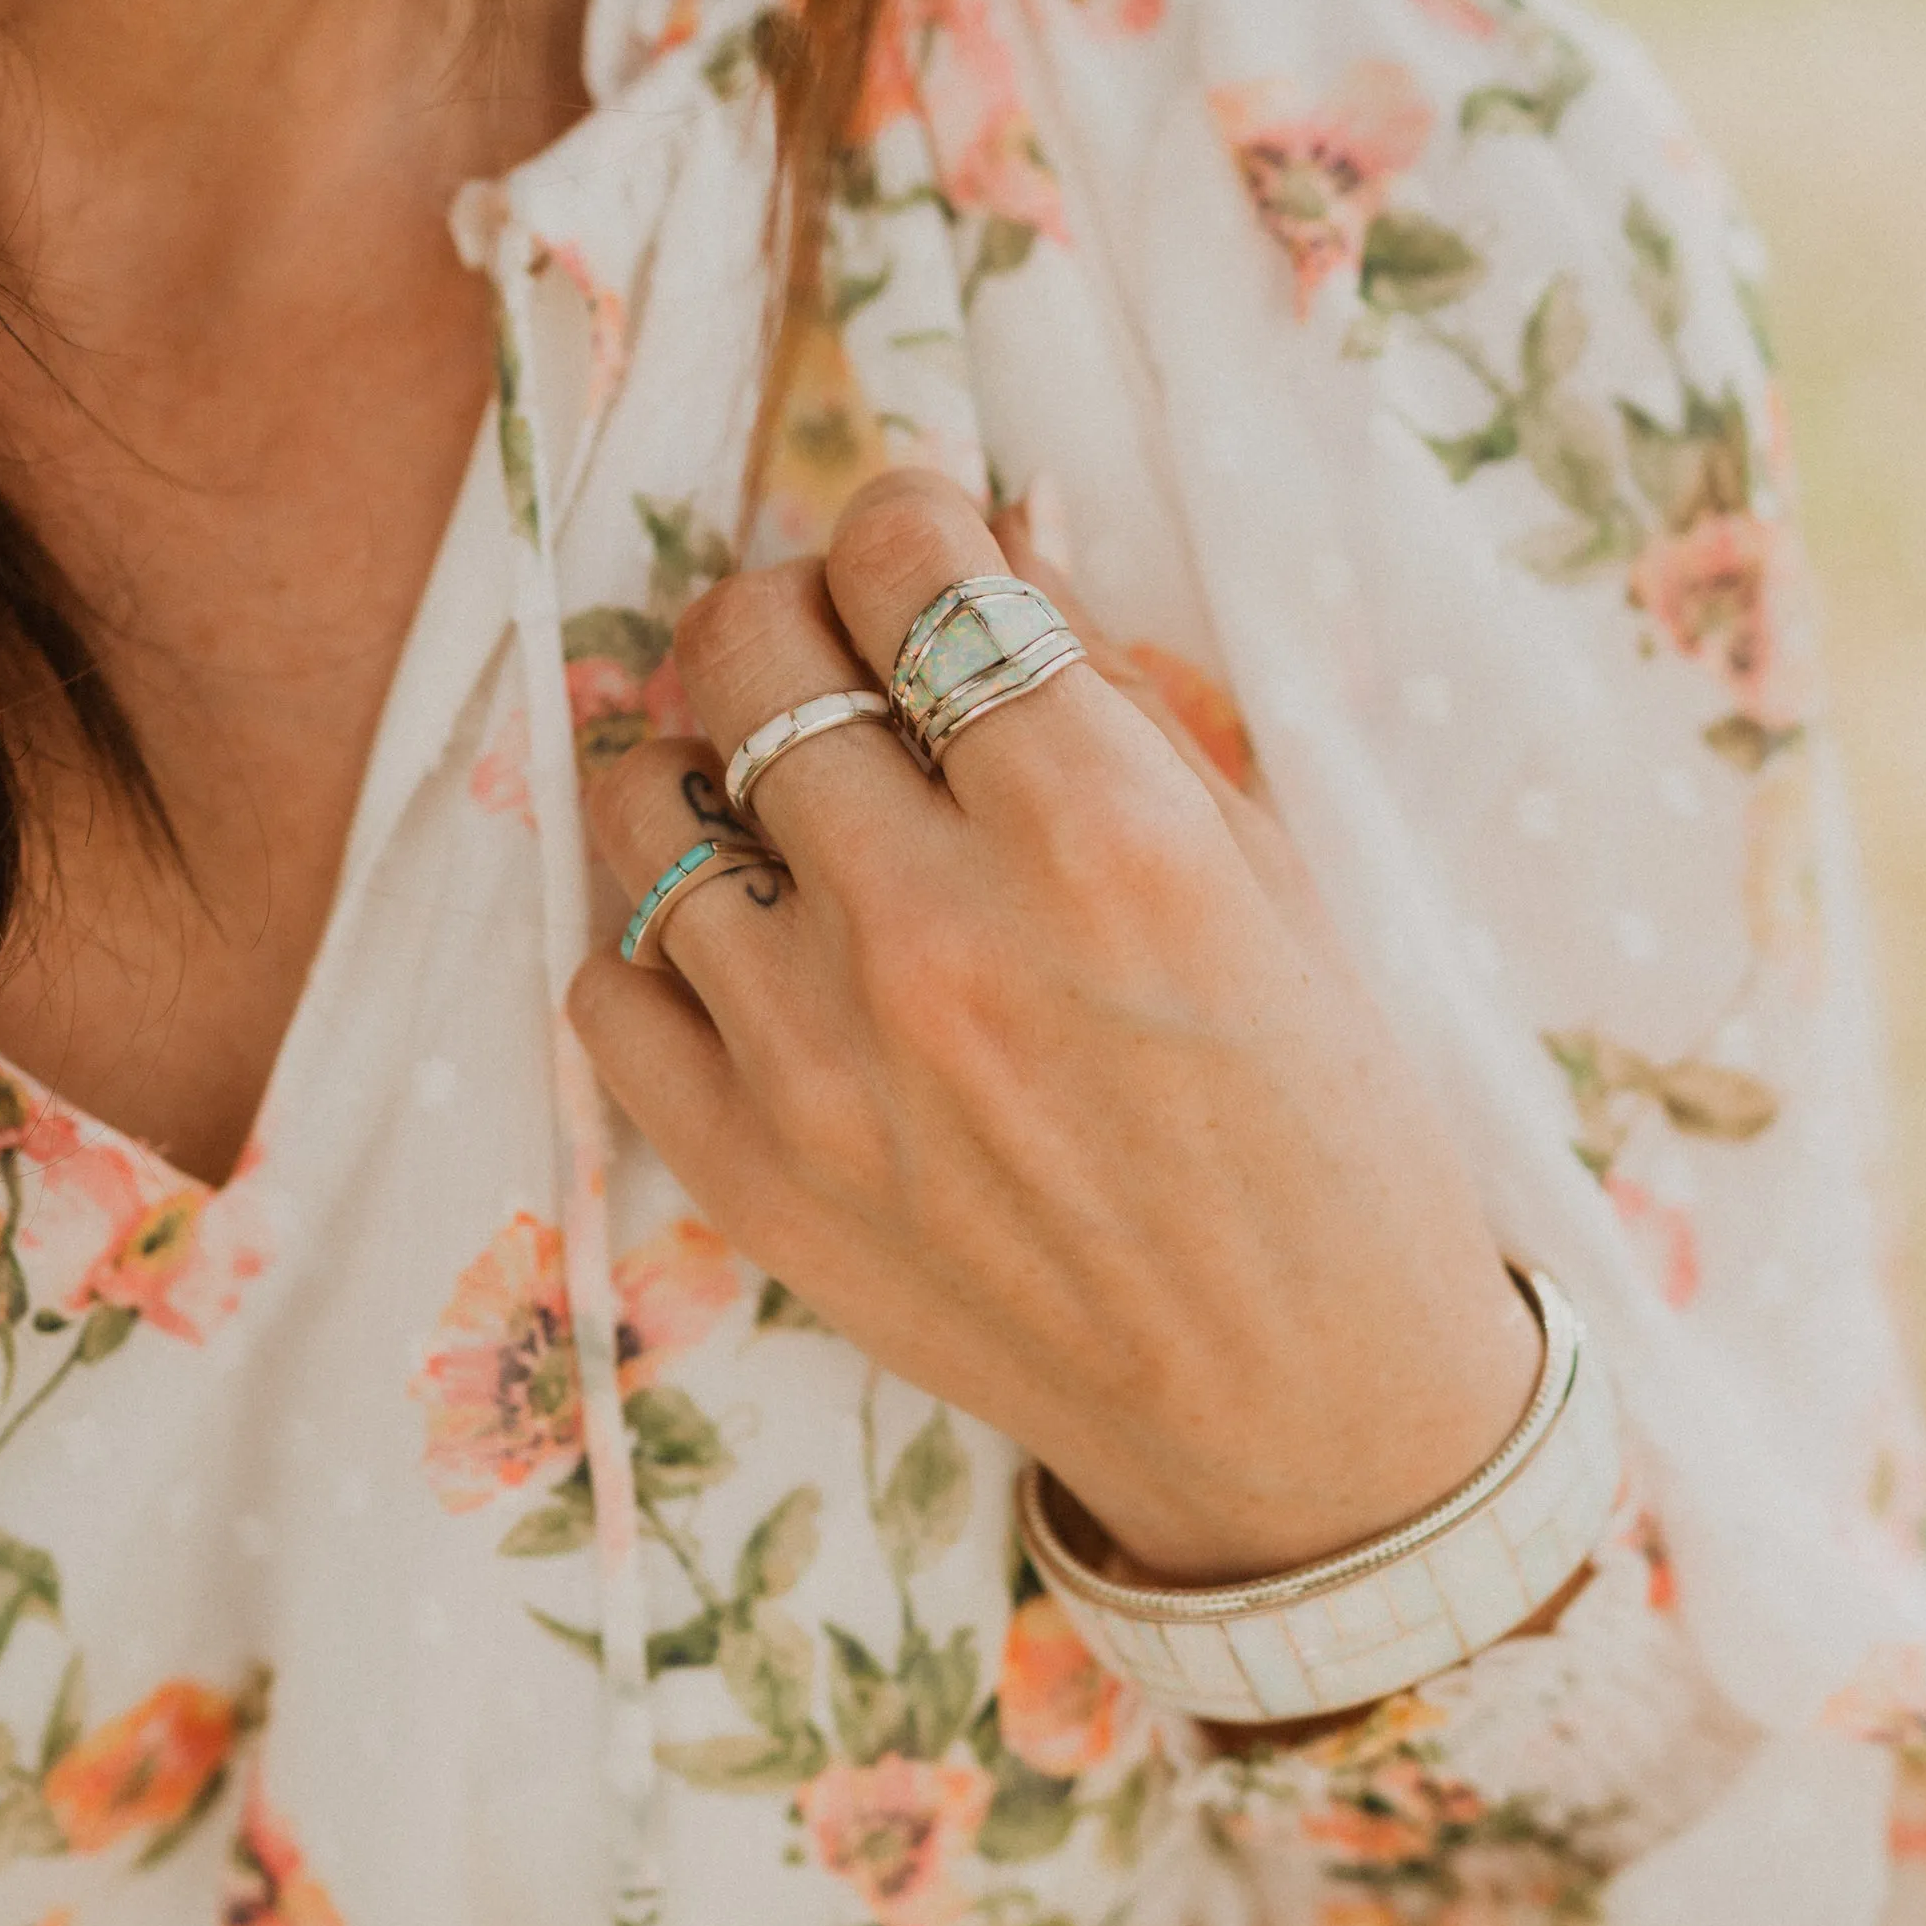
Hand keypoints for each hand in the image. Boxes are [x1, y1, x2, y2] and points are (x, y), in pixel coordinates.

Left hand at [568, 471, 1539, 1587]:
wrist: (1301, 1405)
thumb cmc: (1319, 1121)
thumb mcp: (1264, 871)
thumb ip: (1111, 701)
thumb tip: (983, 548)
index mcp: (1100, 827)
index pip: (908, 553)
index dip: (907, 520)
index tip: (922, 548)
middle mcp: (935, 926)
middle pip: (745, 643)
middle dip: (792, 613)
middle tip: (841, 662)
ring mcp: (818, 1059)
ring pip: (641, 800)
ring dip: (704, 768)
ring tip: (781, 812)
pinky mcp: (749, 1176)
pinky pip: (606, 984)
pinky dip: (662, 946)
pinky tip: (754, 960)